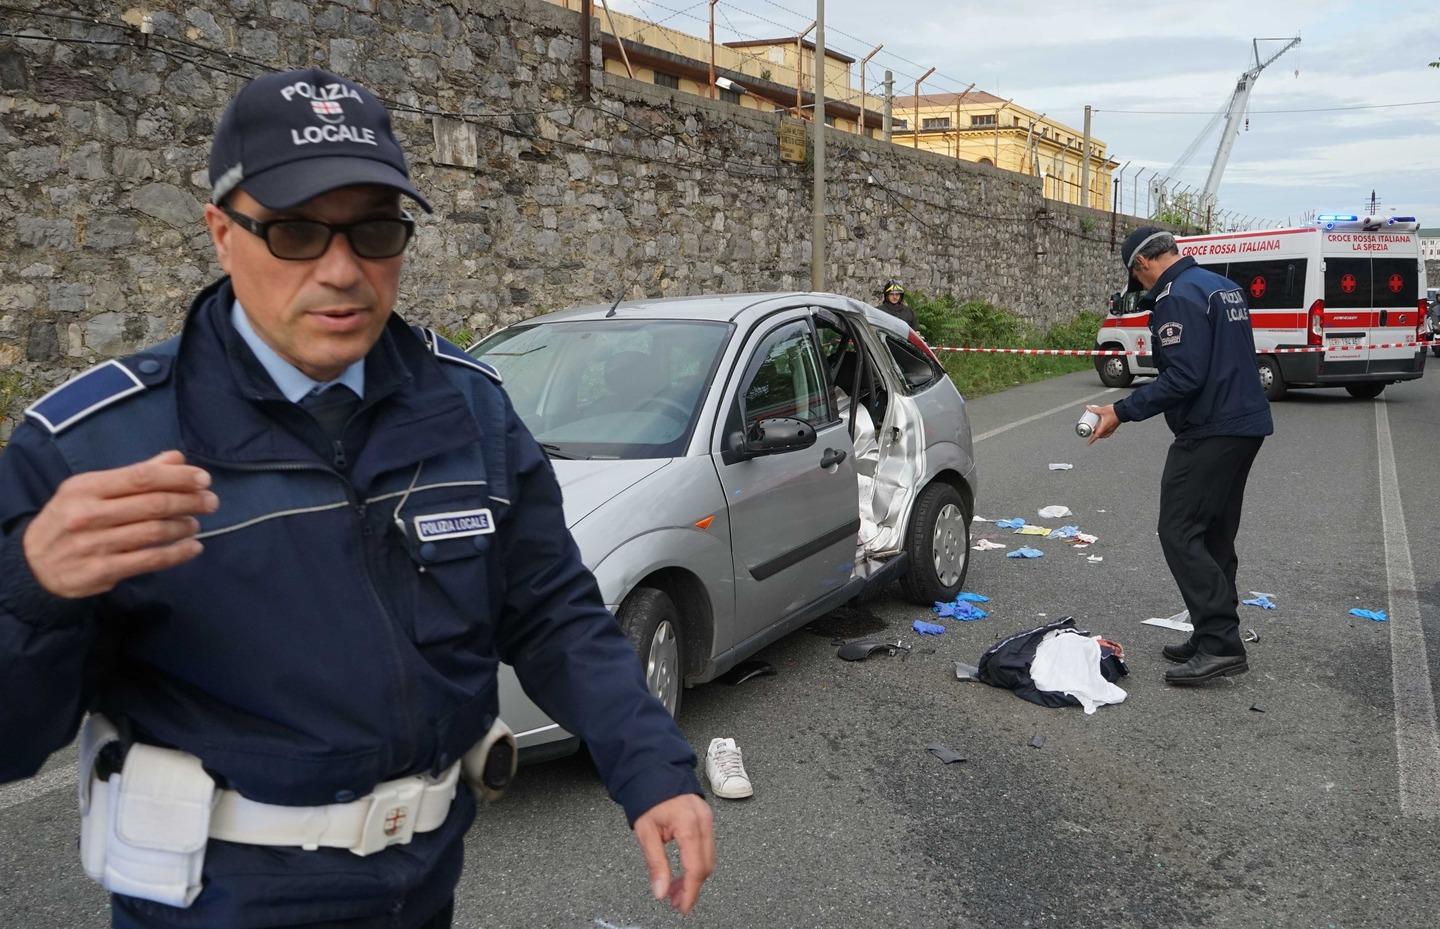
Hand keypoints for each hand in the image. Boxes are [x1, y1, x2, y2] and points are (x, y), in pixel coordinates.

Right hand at [23, 451, 217, 597]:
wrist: (34, 564)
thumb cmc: (70, 519)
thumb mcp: (92, 490)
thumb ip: (134, 474)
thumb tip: (176, 458)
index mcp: (86, 487)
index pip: (141, 477)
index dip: (178, 477)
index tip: (203, 479)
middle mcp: (87, 514)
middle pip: (152, 504)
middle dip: (189, 501)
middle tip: (211, 502)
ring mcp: (94, 544)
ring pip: (154, 532)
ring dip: (184, 526)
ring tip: (196, 523)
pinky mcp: (101, 571)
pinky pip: (150, 560)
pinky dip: (177, 553)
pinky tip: (193, 547)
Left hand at [632, 793, 713, 914]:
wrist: (655, 772)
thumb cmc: (649, 798)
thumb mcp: (646, 833)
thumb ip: (655, 863)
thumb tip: (660, 892)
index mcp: (688, 825)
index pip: (695, 868)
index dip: (690, 892)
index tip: (682, 907)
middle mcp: (704, 822)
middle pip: (705, 866)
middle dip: (692, 887)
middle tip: (675, 900)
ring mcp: (708, 820)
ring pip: (708, 859)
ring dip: (694, 877)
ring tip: (674, 889)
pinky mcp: (707, 820)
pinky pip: (706, 848)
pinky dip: (696, 863)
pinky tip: (682, 871)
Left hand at [1085, 404, 1119, 444]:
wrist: (1123, 411)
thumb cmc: (1114, 412)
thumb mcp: (1102, 410)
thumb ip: (1094, 409)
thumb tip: (1088, 407)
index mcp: (1104, 427)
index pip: (1097, 436)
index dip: (1092, 440)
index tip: (1089, 443)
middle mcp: (1108, 429)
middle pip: (1100, 435)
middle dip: (1095, 436)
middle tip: (1091, 433)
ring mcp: (1112, 429)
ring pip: (1104, 434)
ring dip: (1100, 434)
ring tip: (1097, 431)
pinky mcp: (1115, 427)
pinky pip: (1109, 432)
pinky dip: (1105, 432)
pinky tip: (1104, 428)